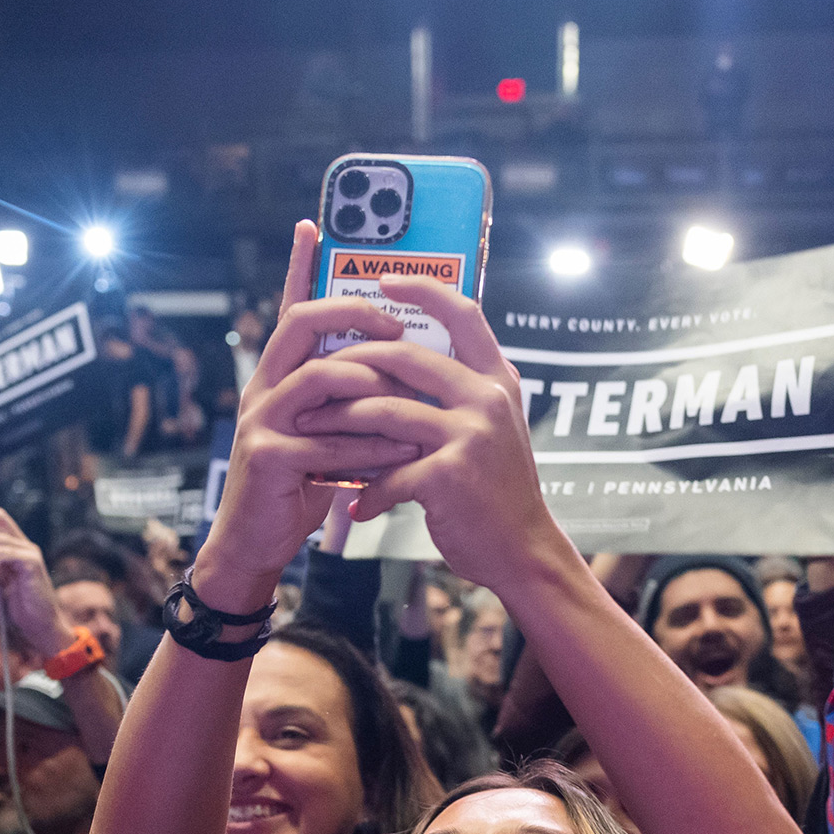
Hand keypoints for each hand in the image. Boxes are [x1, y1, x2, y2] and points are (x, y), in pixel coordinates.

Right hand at [196, 221, 425, 600]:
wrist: (257, 543)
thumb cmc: (301, 486)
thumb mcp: (331, 434)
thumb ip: (355, 403)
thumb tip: (406, 374)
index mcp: (280, 376)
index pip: (290, 309)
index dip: (296, 267)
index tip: (310, 226)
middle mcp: (265, 389)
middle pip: (300, 327)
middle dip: (351, 317)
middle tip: (398, 328)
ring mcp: (262, 422)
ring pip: (317, 381)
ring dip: (368, 385)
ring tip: (408, 397)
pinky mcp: (268, 459)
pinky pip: (324, 442)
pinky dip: (367, 448)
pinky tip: (400, 455)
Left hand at [289, 275, 559, 590]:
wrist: (523, 552)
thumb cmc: (498, 493)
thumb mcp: (494, 429)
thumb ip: (462, 394)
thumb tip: (407, 364)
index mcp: (497, 380)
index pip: (463, 313)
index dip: (423, 290)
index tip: (385, 281)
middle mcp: (487, 399)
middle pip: (405, 356)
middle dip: (351, 363)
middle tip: (314, 376)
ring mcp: (470, 435)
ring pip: (384, 409)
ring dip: (339, 422)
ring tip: (310, 432)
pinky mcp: (449, 474)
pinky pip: (389, 471)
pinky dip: (368, 491)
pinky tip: (356, 507)